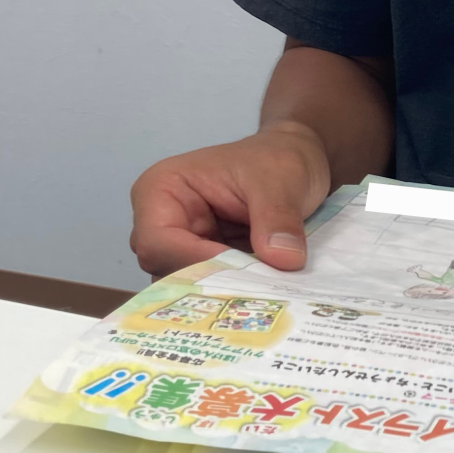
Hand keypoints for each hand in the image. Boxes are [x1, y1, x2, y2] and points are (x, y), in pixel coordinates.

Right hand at [129, 121, 331, 276]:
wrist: (295, 160)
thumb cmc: (276, 158)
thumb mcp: (282, 180)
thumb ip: (277, 219)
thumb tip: (284, 260)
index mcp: (160, 190)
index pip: (158, 243)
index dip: (195, 263)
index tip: (242, 274)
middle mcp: (159, 222)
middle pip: (167, 271)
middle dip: (212, 282)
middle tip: (256, 292)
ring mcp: (180, 246)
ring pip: (188, 286)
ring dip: (227, 291)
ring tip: (264, 292)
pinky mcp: (204, 263)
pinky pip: (211, 288)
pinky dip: (236, 292)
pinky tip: (263, 294)